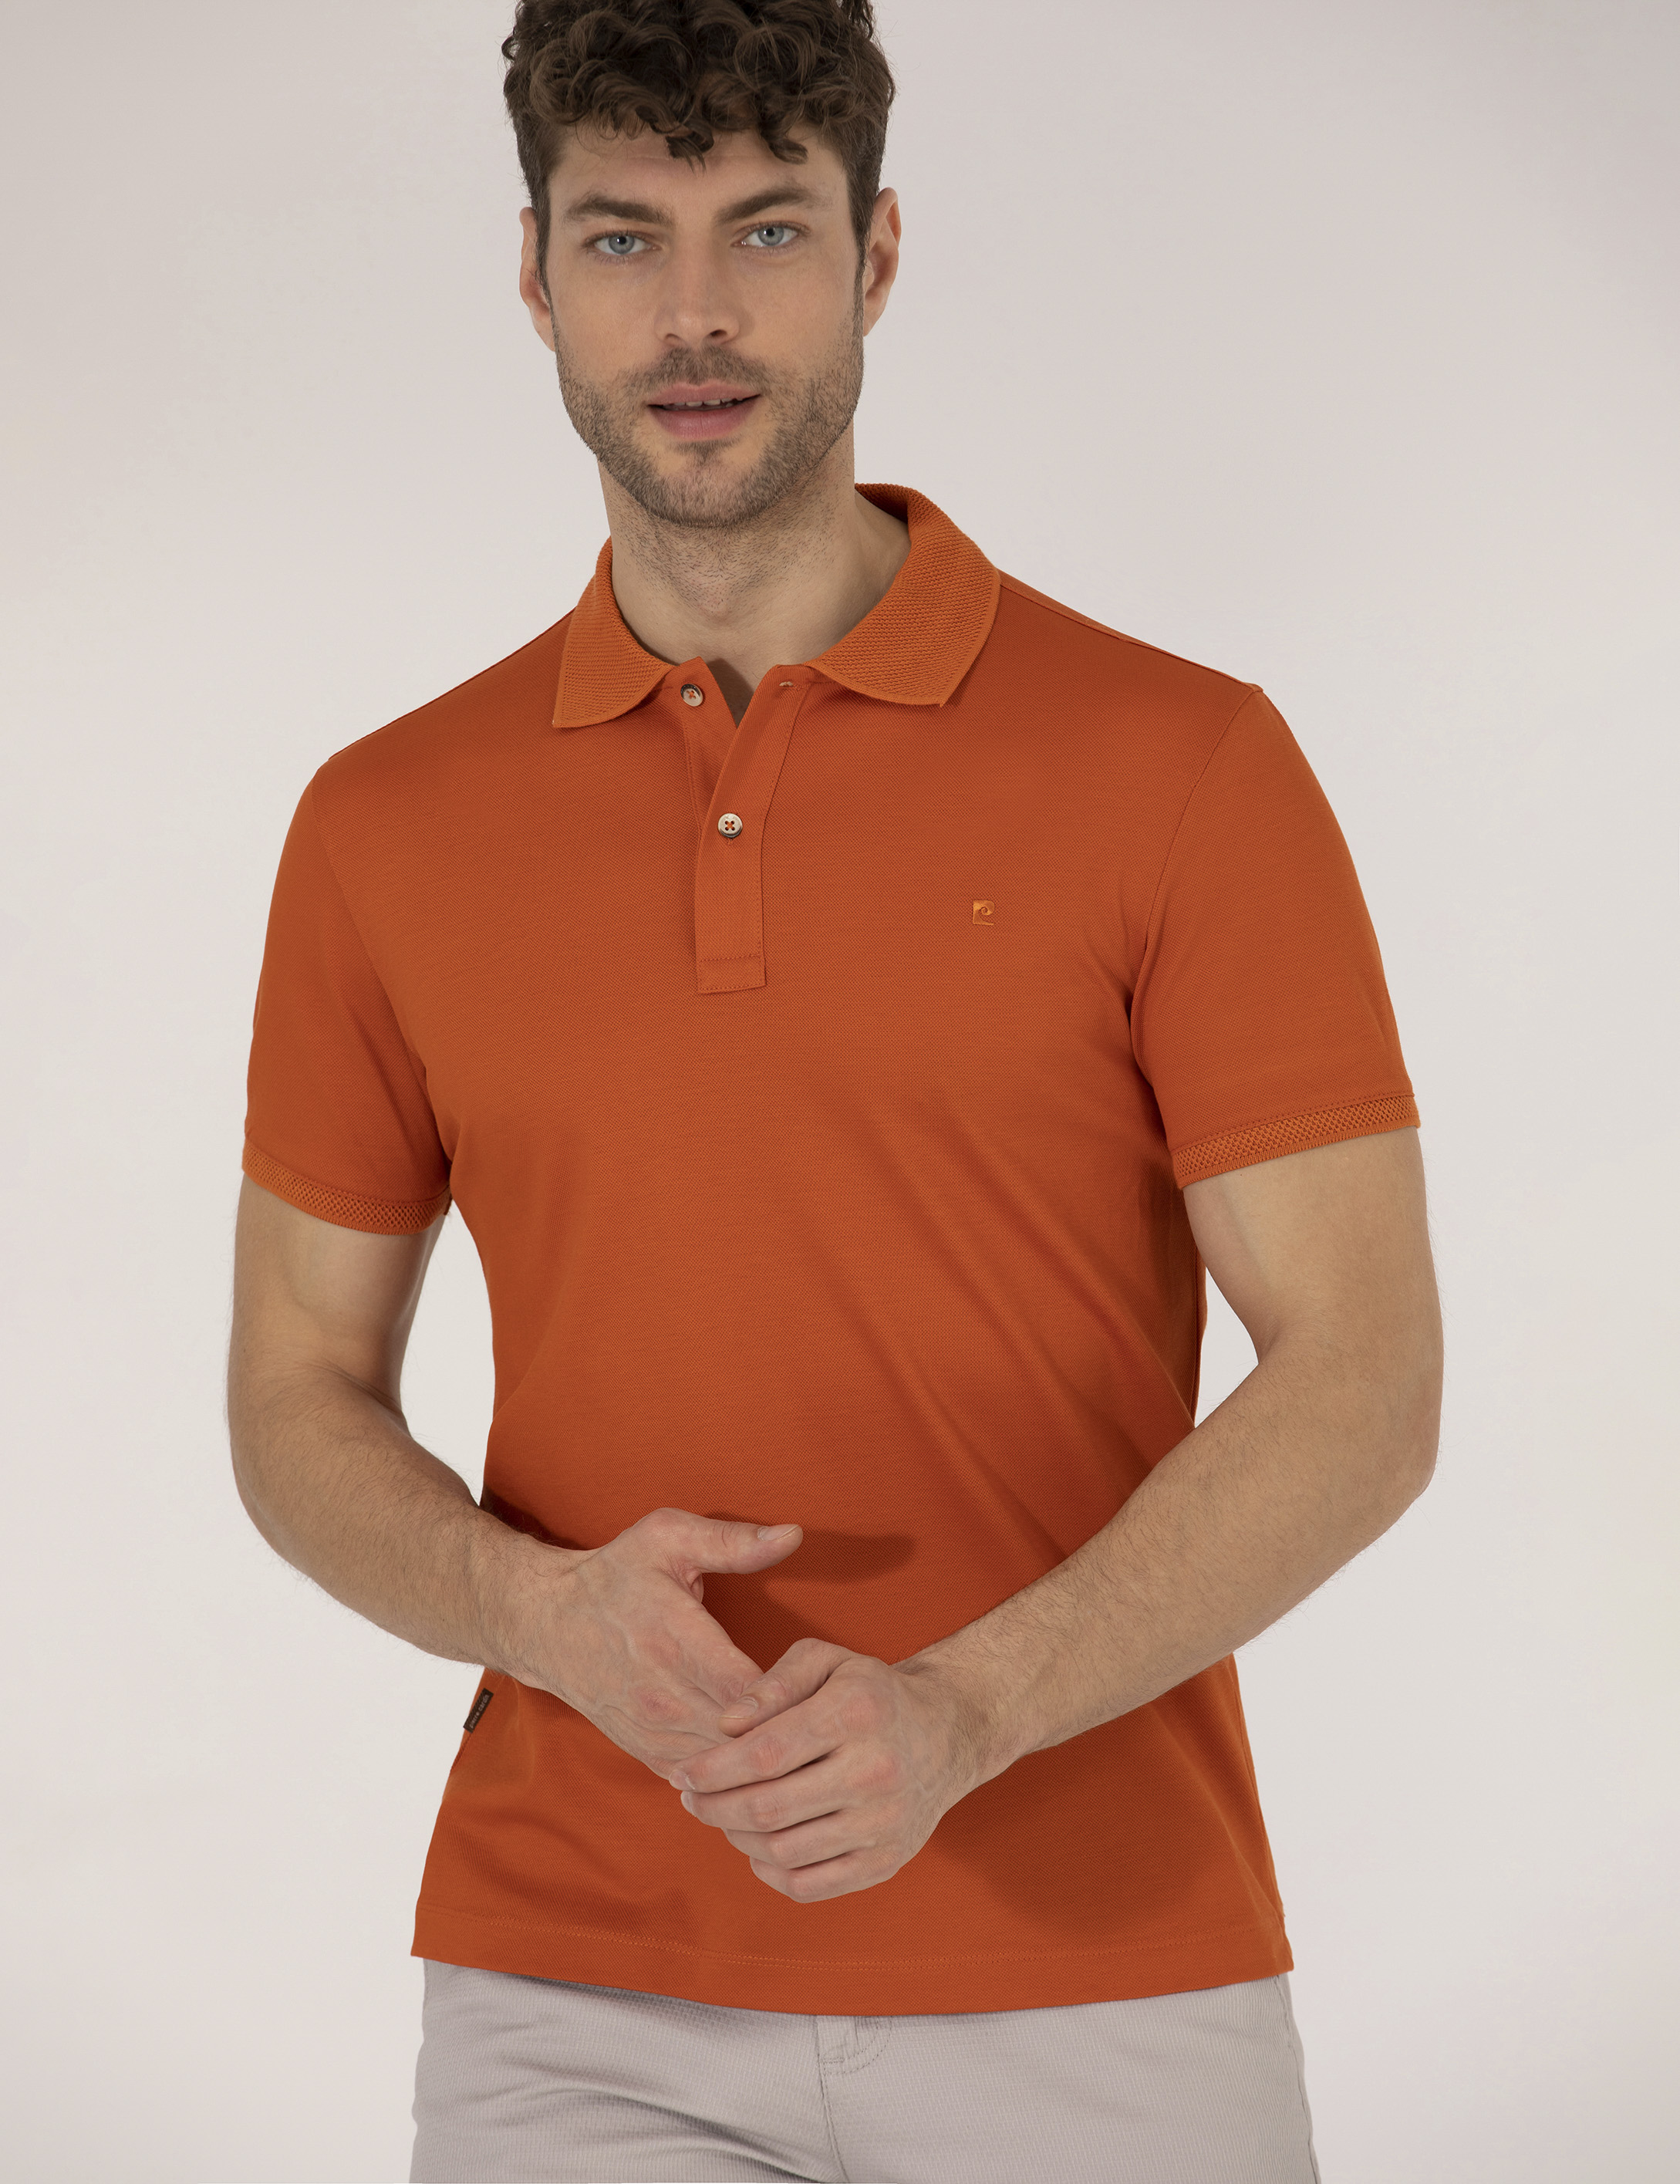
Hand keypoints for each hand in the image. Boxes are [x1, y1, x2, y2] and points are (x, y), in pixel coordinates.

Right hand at [508, 1507, 805, 1776]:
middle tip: (829, 1722)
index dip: (795, 1697)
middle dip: (791, 1736)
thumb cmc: (615, 1575)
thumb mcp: (668, 1539)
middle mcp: (665, 1697)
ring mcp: (654, 1732)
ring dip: (766, 1763)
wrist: (547, 1624)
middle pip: (746, 1740)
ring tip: (807, 1746)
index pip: (753, 1693)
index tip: (821, 1685)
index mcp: (678, 1641)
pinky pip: (703, 1783)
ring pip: (726, 1770)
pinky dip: (736, 1779)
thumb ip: (734, 1542)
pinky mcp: (647, 1753)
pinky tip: (766, 1765)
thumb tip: (794, 1534)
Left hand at [667, 1639, 991, 1902]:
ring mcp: (884, 1824)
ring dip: (736, 1837)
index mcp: (857, 1713)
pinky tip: (756, 1845)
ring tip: (723, 1815)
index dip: (712, 1769)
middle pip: (769, 1807)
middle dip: (714, 1806)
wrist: (946, 1733)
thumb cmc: (869, 1693)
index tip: (680, 1773)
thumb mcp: (827, 1661)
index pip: (765, 1753)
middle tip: (690, 1798)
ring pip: (783, 1850)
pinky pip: (808, 1885)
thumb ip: (772, 1683)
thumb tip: (725, 1726)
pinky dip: (768, 1871)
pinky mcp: (886, 1862)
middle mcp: (875, 1772)